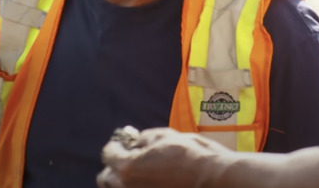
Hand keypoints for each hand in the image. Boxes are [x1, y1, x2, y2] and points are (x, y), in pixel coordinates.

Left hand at [97, 127, 229, 187]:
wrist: (211, 178)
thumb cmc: (190, 155)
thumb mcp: (165, 136)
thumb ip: (144, 138)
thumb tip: (137, 141)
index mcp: (127, 167)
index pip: (108, 154)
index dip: (116, 144)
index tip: (124, 141)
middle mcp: (127, 187)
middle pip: (106, 177)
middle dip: (114, 164)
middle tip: (129, 156)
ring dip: (122, 179)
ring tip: (139, 170)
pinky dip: (136, 186)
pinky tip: (150, 179)